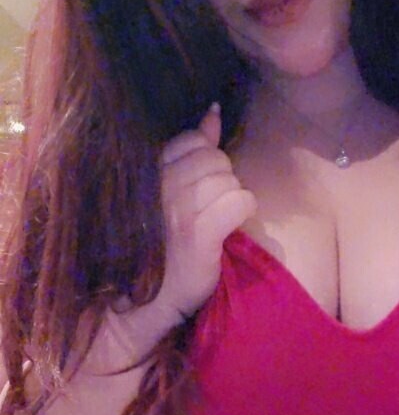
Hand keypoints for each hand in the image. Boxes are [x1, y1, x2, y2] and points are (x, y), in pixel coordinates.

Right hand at [158, 104, 256, 317]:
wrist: (140, 302)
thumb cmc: (157, 246)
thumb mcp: (167, 191)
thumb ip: (190, 149)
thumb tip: (213, 112)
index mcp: (148, 174)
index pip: (192, 140)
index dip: (205, 160)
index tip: (198, 188)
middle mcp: (160, 188)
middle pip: (215, 159)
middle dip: (221, 181)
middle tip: (208, 210)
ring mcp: (179, 211)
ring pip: (230, 180)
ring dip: (231, 200)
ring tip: (215, 222)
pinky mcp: (199, 235)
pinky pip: (240, 201)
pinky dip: (241, 213)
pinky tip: (227, 230)